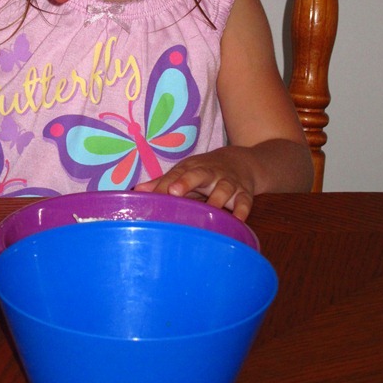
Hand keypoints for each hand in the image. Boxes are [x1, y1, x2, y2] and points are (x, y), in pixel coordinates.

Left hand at [134, 148, 254, 220]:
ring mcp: (228, 182)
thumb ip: (163, 183)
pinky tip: (238, 220)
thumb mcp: (186, 173)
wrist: (243, 162)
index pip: (176, 175)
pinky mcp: (244, 193)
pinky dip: (242, 210)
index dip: (165, 183)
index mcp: (192, 169)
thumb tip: (137, 191)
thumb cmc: (205, 172)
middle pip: (198, 174)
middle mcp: (209, 173)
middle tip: (175, 192)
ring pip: (224, 188)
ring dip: (217, 198)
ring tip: (210, 210)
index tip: (156, 192)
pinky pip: (245, 201)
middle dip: (187, 182)